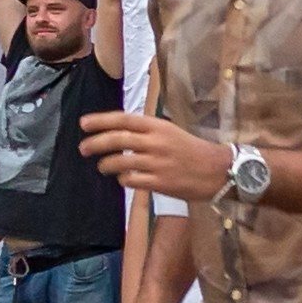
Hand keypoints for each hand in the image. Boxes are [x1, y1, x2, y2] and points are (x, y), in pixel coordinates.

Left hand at [83, 110, 232, 204]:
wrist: (218, 171)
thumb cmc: (192, 150)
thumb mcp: (171, 132)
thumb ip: (146, 131)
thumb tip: (117, 132)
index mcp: (158, 126)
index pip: (123, 119)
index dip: (100, 121)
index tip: (83, 124)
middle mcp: (156, 142)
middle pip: (116, 140)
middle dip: (95, 144)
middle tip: (83, 148)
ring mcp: (157, 163)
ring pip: (119, 162)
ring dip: (105, 164)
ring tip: (102, 166)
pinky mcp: (160, 182)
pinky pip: (131, 180)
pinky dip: (122, 179)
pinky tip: (124, 178)